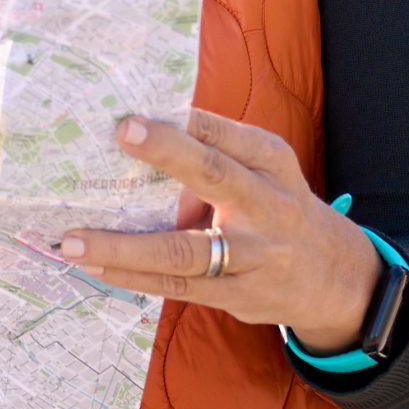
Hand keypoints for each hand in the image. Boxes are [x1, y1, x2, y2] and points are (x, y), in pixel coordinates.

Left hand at [59, 107, 383, 354]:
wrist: (336, 278)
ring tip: (73, 240)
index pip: (227, 134)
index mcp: (270, 163)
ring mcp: (251, 257)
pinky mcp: (236, 295)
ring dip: (123, 247)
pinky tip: (95, 267)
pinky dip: (132, 277)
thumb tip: (144, 123)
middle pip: (215, 175)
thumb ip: (217, 146)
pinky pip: (176, 287)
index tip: (135, 113)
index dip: (183, 123)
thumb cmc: (277, 206)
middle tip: (122, 134)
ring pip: (182, 251)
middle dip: (169, 153)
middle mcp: (266, 206)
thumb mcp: (266, 168)